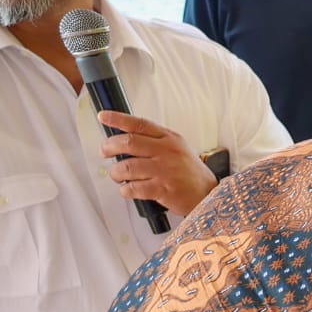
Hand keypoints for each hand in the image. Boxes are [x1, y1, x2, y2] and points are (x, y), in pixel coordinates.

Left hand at [97, 110, 217, 215]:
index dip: (118, 119)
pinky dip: (125, 189)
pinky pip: (133, 187)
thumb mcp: (178, 148)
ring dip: (116, 172)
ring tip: (117, 175)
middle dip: (109, 147)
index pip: (140, 124)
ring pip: (127, 167)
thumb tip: (126, 139)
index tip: (103, 117)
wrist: (208, 194)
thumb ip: (156, 141)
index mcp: (170, 139)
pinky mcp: (163, 189)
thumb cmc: (190, 173)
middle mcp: (167, 152)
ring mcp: (165, 170)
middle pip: (128, 143)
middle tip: (105, 152)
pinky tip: (127, 189)